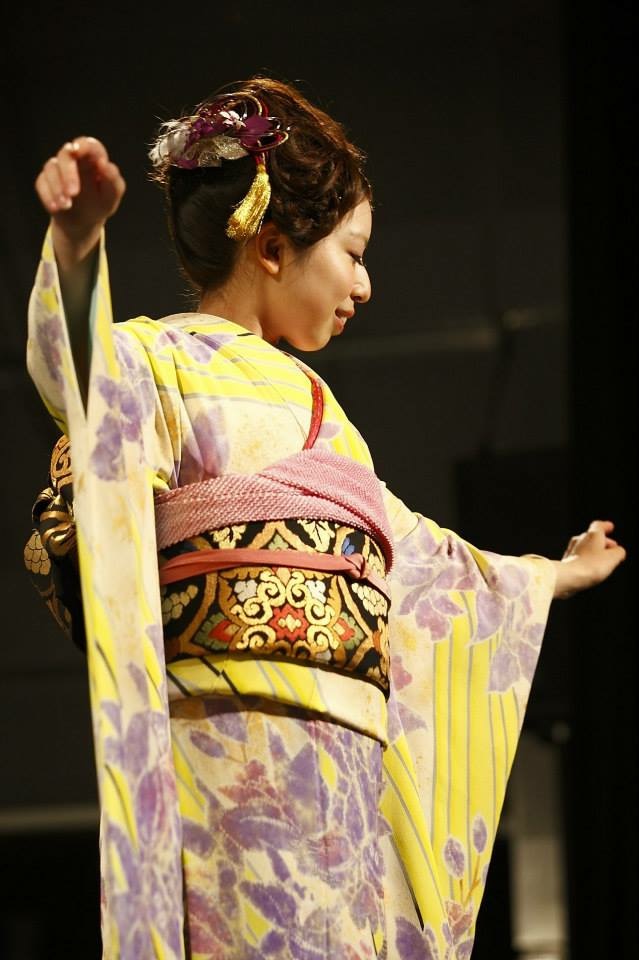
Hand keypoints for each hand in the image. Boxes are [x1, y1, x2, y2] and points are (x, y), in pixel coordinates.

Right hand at [35, 137, 125, 263]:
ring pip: (51, 167)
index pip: (88, 144)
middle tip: (73, 193)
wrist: (84, 222)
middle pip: (65, 154)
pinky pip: (42, 183)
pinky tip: (56, 208)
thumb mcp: (112, 196)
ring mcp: (58, 169)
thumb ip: (113, 180)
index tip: (78, 152)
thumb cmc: (101, 204)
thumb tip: (105, 164)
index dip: (83, 145)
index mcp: (93, 159)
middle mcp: (74, 159)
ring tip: (66, 206)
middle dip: (68, 173)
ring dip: (57, 187)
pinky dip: (48, 195)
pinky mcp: (45, 181)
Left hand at [553, 519, 625, 597]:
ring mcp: (571, 550)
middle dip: (603, 542)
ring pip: (584, 547)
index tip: (610, 526)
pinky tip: (589, 567)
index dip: (605, 526)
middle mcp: (580, 539)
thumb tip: (619, 551)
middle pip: (592, 536)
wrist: (570, 577)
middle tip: (611, 548)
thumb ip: (619, 552)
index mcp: (592, 535)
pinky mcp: (566, 561)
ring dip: (594, 551)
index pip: (599, 525)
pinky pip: (578, 557)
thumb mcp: (613, 558)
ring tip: (602, 559)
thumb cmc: (591, 565)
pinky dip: (585, 559)